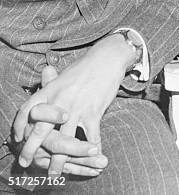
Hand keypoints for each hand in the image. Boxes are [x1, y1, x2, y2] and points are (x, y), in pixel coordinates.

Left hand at [13, 35, 132, 175]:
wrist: (108, 58)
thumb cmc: (86, 66)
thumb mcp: (64, 74)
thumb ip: (52, 81)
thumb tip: (43, 77)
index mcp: (49, 91)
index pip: (26, 111)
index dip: (19, 127)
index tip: (18, 139)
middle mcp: (59, 102)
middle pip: (40, 131)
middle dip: (32, 151)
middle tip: (27, 163)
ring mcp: (76, 108)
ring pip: (64, 141)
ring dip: (59, 161)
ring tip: (56, 173)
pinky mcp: (93, 112)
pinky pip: (90, 137)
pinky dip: (91, 151)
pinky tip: (92, 159)